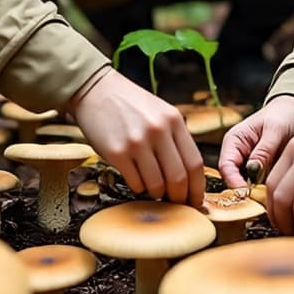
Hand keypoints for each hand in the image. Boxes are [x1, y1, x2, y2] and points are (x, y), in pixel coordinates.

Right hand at [70, 69, 203, 206]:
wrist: (96, 90)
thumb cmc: (129, 104)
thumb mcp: (160, 112)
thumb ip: (175, 138)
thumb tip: (188, 174)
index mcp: (174, 120)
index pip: (195, 163)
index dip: (197, 188)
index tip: (196, 200)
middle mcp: (158, 131)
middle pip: (178, 178)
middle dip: (179, 197)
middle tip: (177, 203)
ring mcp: (137, 142)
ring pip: (157, 184)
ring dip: (158, 194)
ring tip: (155, 191)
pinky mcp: (117, 152)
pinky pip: (136, 183)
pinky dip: (140, 188)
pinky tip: (138, 181)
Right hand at [217, 95, 293, 189]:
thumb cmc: (283, 115)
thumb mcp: (275, 130)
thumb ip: (264, 150)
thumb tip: (253, 170)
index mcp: (234, 141)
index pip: (226, 166)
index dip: (234, 182)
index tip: (247, 192)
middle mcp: (237, 154)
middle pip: (233, 179)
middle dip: (245, 190)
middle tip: (262, 199)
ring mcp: (248, 164)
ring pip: (247, 185)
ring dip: (257, 192)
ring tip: (272, 195)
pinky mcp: (261, 171)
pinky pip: (259, 185)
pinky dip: (266, 190)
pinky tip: (277, 191)